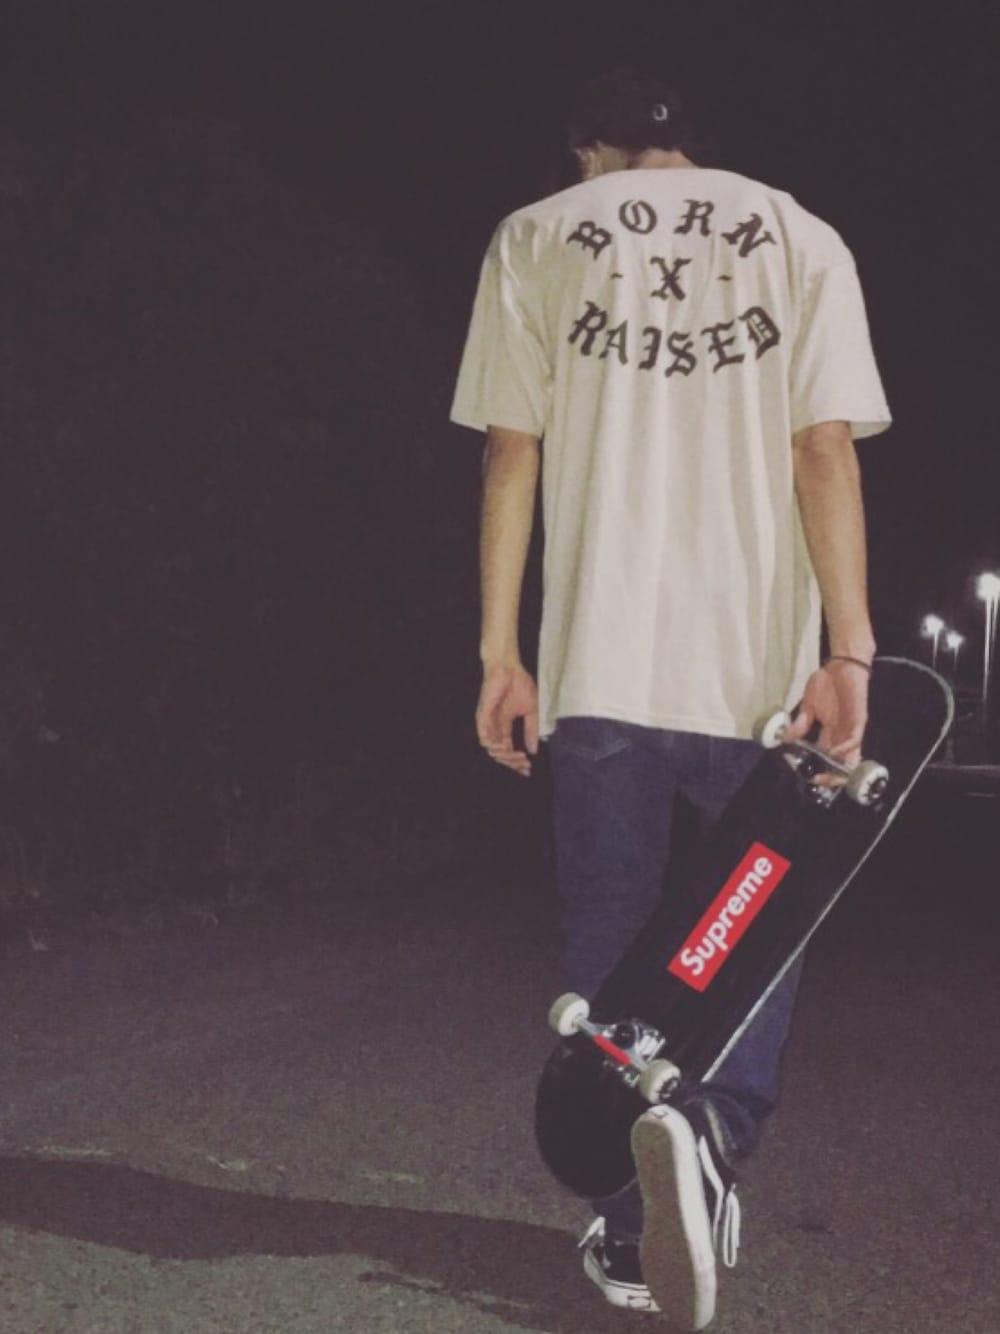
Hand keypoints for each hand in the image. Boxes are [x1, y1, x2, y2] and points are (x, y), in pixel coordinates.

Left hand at [476, 662, 538, 777]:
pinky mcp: (483, 716)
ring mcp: (488, 722)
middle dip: (513, 762)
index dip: (517, 762)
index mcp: (504, 726)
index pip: (508, 750)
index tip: (528, 769)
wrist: (509, 667)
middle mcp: (495, 727)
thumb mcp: (531, 711)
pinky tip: (506, 747)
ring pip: (491, 749)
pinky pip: (484, 737)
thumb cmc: (519, 684)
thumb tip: (535, 749)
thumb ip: (531, 730)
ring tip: (518, 756)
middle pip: (500, 754)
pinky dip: (494, 745)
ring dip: (505, 756)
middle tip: (524, 765)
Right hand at [783, 659, 870, 768]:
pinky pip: (855, 739)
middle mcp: (841, 734)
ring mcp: (851, 728)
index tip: (805, 774)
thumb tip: (786, 739)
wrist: (841, 665)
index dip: (818, 768)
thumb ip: (800, 723)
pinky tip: (833, 753)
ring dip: (840, 767)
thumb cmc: (826, 683)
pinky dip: (844, 749)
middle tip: (817, 780)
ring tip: (827, 774)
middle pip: (840, 762)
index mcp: (829, 732)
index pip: (825, 757)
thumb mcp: (808, 706)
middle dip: (831, 775)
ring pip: (851, 756)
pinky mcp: (859, 720)